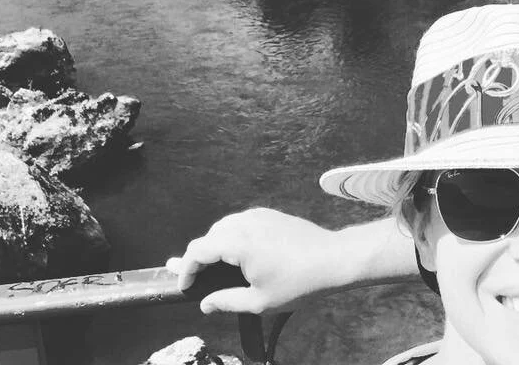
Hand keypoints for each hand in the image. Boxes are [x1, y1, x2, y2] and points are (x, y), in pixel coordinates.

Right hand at [166, 208, 340, 313]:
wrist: (333, 258)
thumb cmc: (297, 283)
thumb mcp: (259, 302)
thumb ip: (226, 301)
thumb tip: (205, 304)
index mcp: (239, 242)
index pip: (199, 250)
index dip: (186, 270)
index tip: (185, 288)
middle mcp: (246, 222)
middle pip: (210, 235)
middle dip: (199, 257)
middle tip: (195, 279)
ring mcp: (260, 215)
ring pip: (225, 226)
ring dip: (214, 245)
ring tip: (212, 269)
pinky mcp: (271, 214)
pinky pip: (241, 222)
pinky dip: (231, 236)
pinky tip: (237, 254)